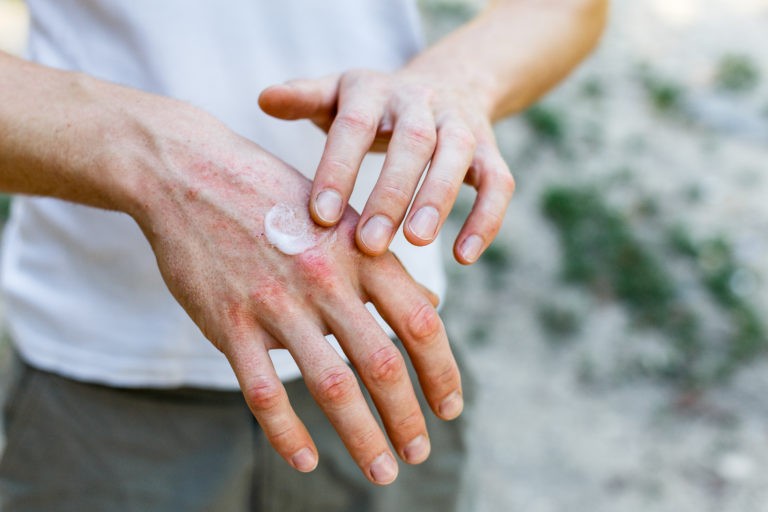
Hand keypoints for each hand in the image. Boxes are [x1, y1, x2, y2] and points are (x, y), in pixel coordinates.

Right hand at [129, 107, 462, 484]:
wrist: (189, 172)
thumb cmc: (275, 197)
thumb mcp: (341, 217)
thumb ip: (386, 267)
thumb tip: (432, 308)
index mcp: (360, 251)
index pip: (420, 323)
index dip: (442, 373)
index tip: (450, 409)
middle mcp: (325, 278)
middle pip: (382, 364)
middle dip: (408, 418)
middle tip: (421, 453)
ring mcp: (274, 301)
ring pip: (330, 386)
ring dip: (363, 437)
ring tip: (383, 470)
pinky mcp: (227, 321)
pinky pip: (261, 390)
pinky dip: (286, 432)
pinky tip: (304, 460)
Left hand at [259, 68, 515, 263]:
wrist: (444, 84)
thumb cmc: (372, 108)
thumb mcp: (336, 97)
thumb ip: (304, 99)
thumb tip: (263, 99)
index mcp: (373, 90)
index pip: (354, 126)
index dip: (339, 170)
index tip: (320, 218)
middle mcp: (420, 101)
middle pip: (412, 141)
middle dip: (390, 193)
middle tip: (369, 245)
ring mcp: (460, 124)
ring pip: (458, 156)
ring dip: (438, 199)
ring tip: (416, 242)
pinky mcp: (490, 149)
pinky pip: (498, 183)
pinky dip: (485, 219)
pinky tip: (464, 257)